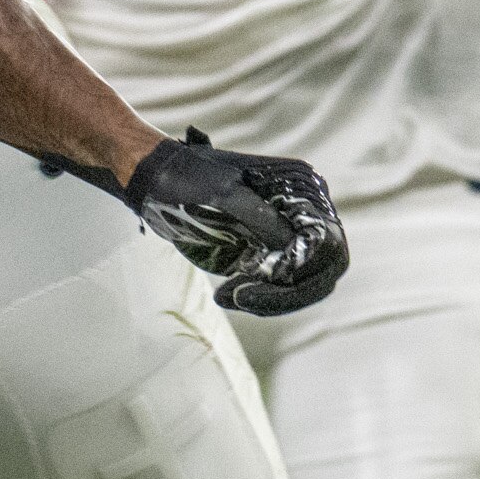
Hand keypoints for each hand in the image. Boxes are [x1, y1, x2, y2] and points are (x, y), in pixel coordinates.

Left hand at [123, 130, 348, 315]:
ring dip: (272, 299)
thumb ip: (263, 218)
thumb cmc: (186, 179)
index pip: (326, 240)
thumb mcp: (224, 194)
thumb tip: (299, 250)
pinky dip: (260, 299)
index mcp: (301, 188)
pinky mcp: (268, 254)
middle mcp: (304, 212)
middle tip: (242, 297)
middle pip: (323, 269)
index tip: (270, 276)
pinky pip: (281, 288)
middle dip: (287, 290)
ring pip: (304, 284)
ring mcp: (287, 235)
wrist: (153, 181)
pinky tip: (227, 296)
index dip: (304, 266)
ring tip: (229, 296)